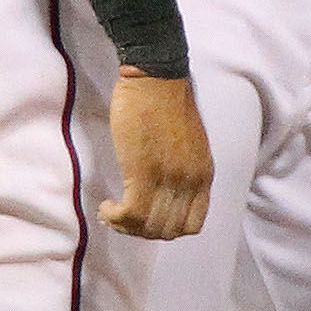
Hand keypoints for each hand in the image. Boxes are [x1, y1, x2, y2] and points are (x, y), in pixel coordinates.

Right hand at [100, 71, 213, 239]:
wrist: (156, 78)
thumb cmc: (167, 104)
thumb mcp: (189, 145)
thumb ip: (184, 170)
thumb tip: (166, 193)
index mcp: (204, 174)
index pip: (193, 224)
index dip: (167, 230)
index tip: (146, 220)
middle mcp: (190, 181)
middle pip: (168, 231)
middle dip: (142, 232)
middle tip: (122, 220)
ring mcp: (169, 178)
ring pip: (149, 227)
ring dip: (126, 227)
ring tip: (113, 213)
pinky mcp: (143, 171)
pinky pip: (131, 214)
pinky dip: (116, 218)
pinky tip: (107, 206)